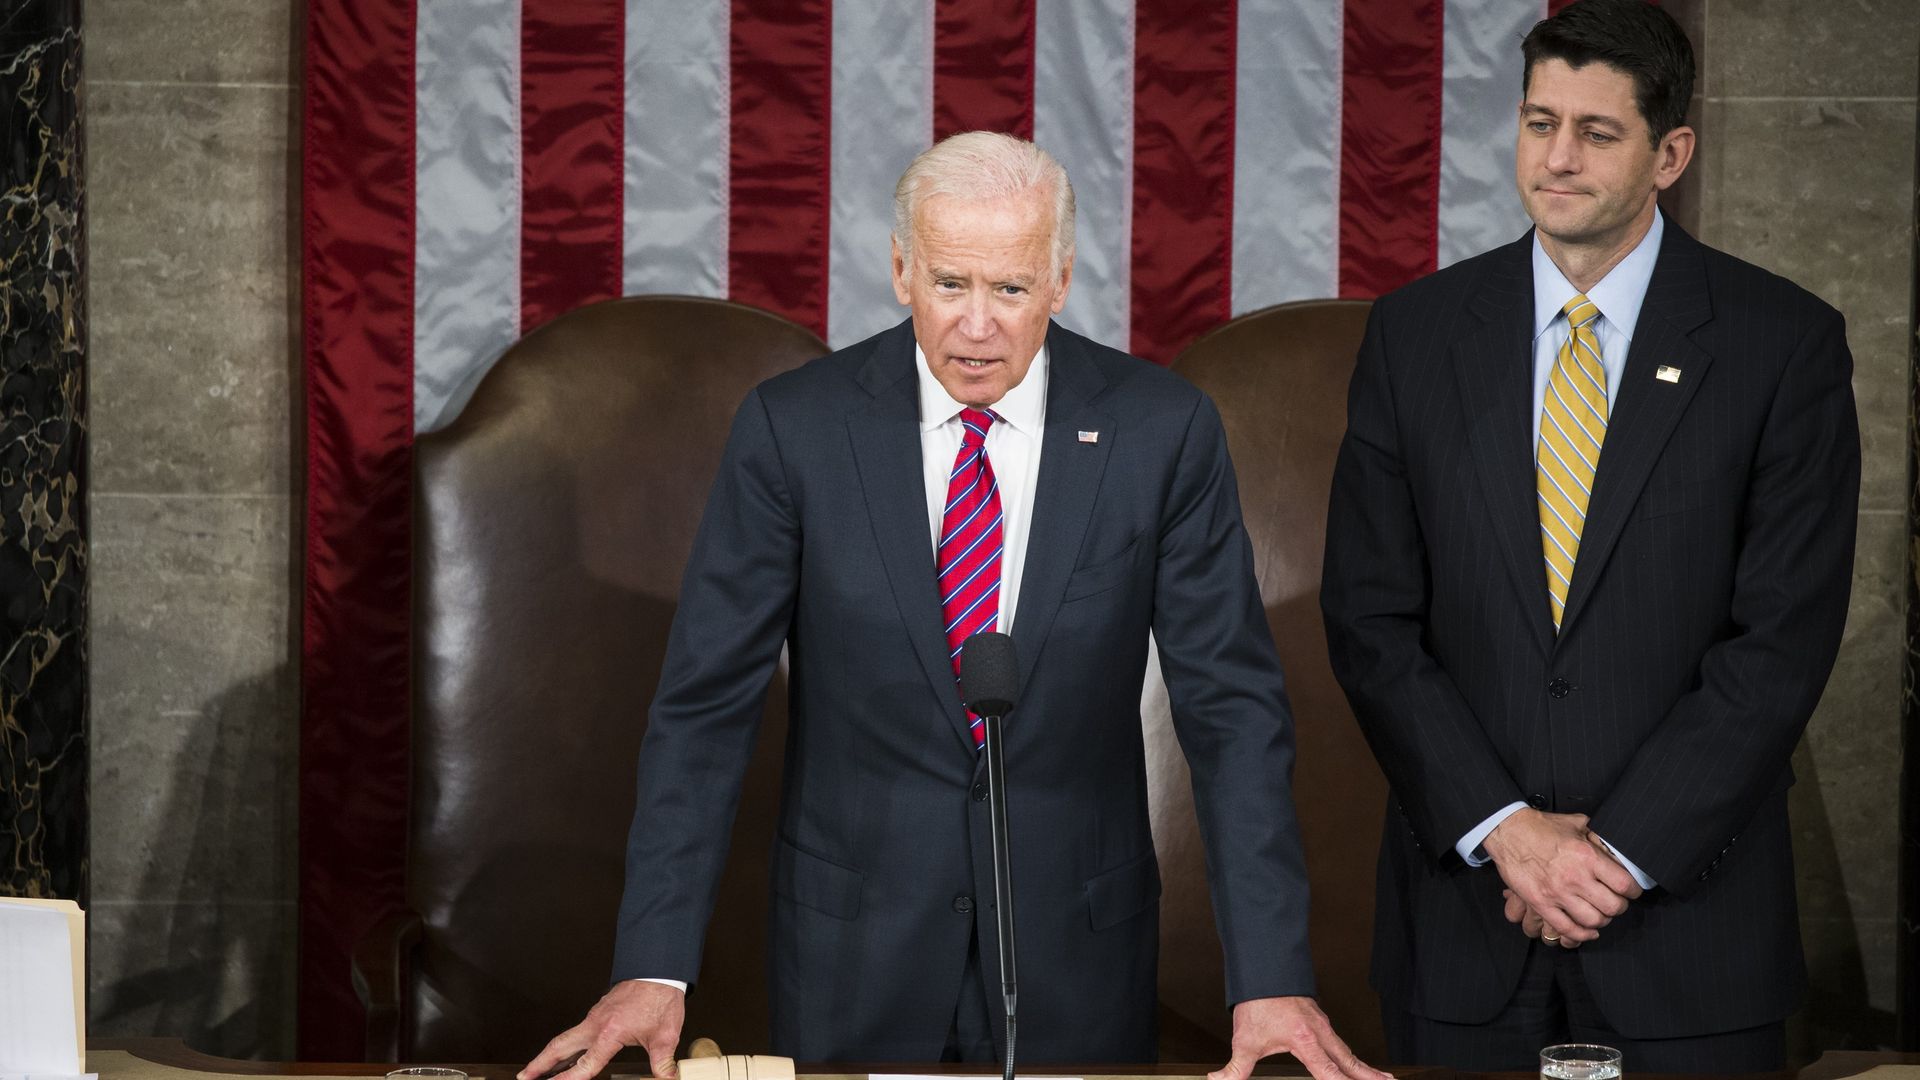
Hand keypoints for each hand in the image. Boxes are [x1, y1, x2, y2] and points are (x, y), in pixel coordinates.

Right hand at [519, 980, 685, 1079]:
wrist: (658, 970)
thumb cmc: (659, 998)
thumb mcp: (665, 1035)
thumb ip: (662, 1062)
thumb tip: (666, 1078)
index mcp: (610, 1032)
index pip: (585, 1064)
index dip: (568, 1079)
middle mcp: (596, 1024)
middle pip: (560, 1047)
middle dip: (540, 1064)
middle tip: (525, 1076)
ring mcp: (594, 1017)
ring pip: (565, 1038)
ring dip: (550, 1054)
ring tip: (538, 1070)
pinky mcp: (598, 1012)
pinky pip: (576, 1032)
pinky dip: (565, 1045)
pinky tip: (567, 1053)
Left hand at [1207, 996, 1393, 1079]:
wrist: (1263, 970)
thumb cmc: (1258, 1001)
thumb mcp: (1244, 1040)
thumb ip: (1235, 1069)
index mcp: (1305, 1040)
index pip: (1329, 1072)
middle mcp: (1319, 1032)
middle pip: (1349, 1061)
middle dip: (1369, 1075)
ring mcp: (1322, 1025)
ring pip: (1347, 1050)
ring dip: (1363, 1066)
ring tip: (1380, 1077)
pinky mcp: (1319, 1020)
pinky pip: (1340, 1042)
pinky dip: (1350, 1055)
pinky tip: (1352, 1061)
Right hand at [1483, 809, 1641, 943]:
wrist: (1507, 832)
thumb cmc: (1541, 827)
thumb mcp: (1576, 823)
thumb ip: (1597, 836)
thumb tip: (1614, 846)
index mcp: (1587, 856)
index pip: (1625, 884)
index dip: (1634, 891)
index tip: (1631, 891)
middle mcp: (1575, 877)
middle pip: (1612, 907)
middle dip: (1619, 907)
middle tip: (1616, 902)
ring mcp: (1557, 893)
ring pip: (1593, 921)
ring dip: (1601, 921)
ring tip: (1600, 913)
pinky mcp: (1541, 903)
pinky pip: (1566, 928)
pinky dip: (1581, 935)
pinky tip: (1587, 931)